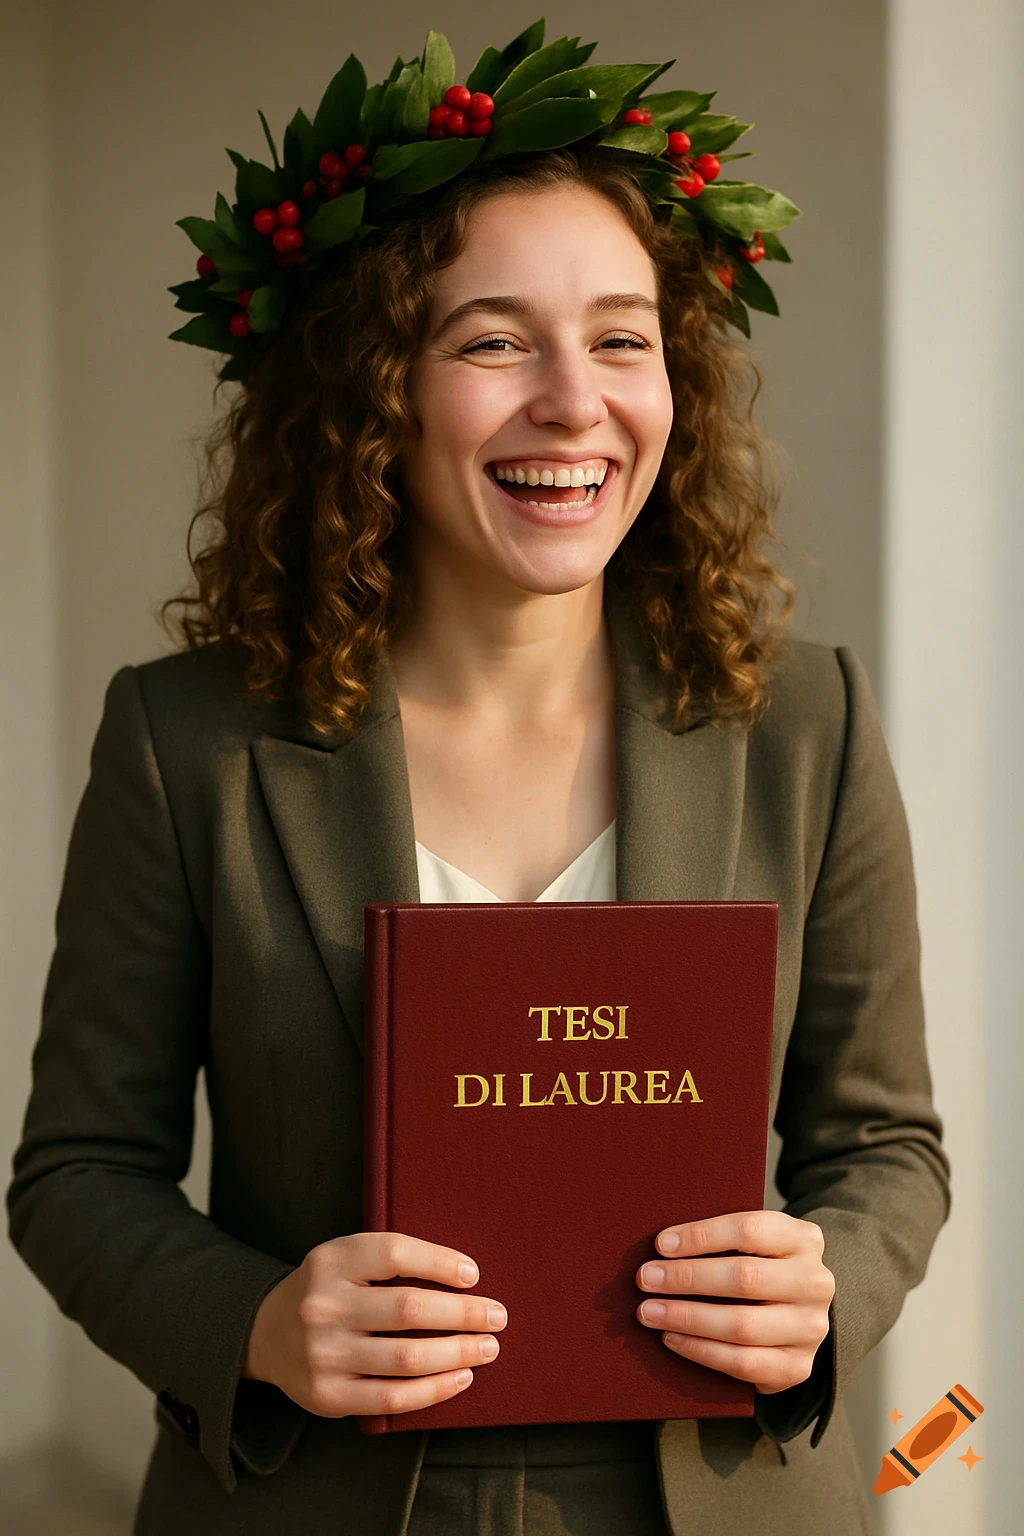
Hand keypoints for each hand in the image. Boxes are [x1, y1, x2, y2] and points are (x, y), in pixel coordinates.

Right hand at [242, 1231, 507, 1417]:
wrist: (266, 1332)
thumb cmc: (329, 1289)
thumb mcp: (346, 1257)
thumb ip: (392, 1260)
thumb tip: (466, 1277)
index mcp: (331, 1260)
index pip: (394, 1253)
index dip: (439, 1261)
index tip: (473, 1275)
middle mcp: (323, 1305)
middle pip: (408, 1308)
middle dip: (463, 1314)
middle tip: (497, 1316)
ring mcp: (324, 1354)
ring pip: (406, 1358)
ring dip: (458, 1353)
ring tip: (487, 1347)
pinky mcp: (328, 1396)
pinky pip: (393, 1398)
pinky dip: (434, 1389)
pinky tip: (460, 1377)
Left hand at [635, 1210, 833, 1393]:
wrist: (796, 1315)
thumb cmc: (759, 1267)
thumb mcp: (755, 1244)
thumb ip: (721, 1241)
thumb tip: (662, 1246)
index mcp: (803, 1239)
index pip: (749, 1230)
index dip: (701, 1236)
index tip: (661, 1244)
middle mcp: (815, 1282)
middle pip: (743, 1277)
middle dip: (686, 1278)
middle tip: (646, 1279)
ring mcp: (811, 1328)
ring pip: (741, 1325)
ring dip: (687, 1318)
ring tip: (649, 1312)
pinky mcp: (798, 1367)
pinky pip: (743, 1362)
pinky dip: (700, 1350)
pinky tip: (672, 1338)